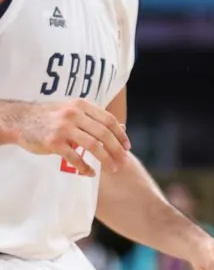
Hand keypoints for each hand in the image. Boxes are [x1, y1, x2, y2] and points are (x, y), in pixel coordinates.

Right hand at [15, 99, 129, 175]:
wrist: (20, 120)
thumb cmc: (50, 116)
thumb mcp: (73, 110)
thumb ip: (93, 118)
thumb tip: (120, 127)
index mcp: (82, 106)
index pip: (109, 120)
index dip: (120, 134)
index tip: (127, 147)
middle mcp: (75, 115)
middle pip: (104, 134)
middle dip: (117, 149)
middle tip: (124, 161)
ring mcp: (64, 128)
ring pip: (93, 146)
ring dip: (105, 159)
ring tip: (113, 168)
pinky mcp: (53, 142)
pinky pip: (74, 157)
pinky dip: (84, 167)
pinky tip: (90, 173)